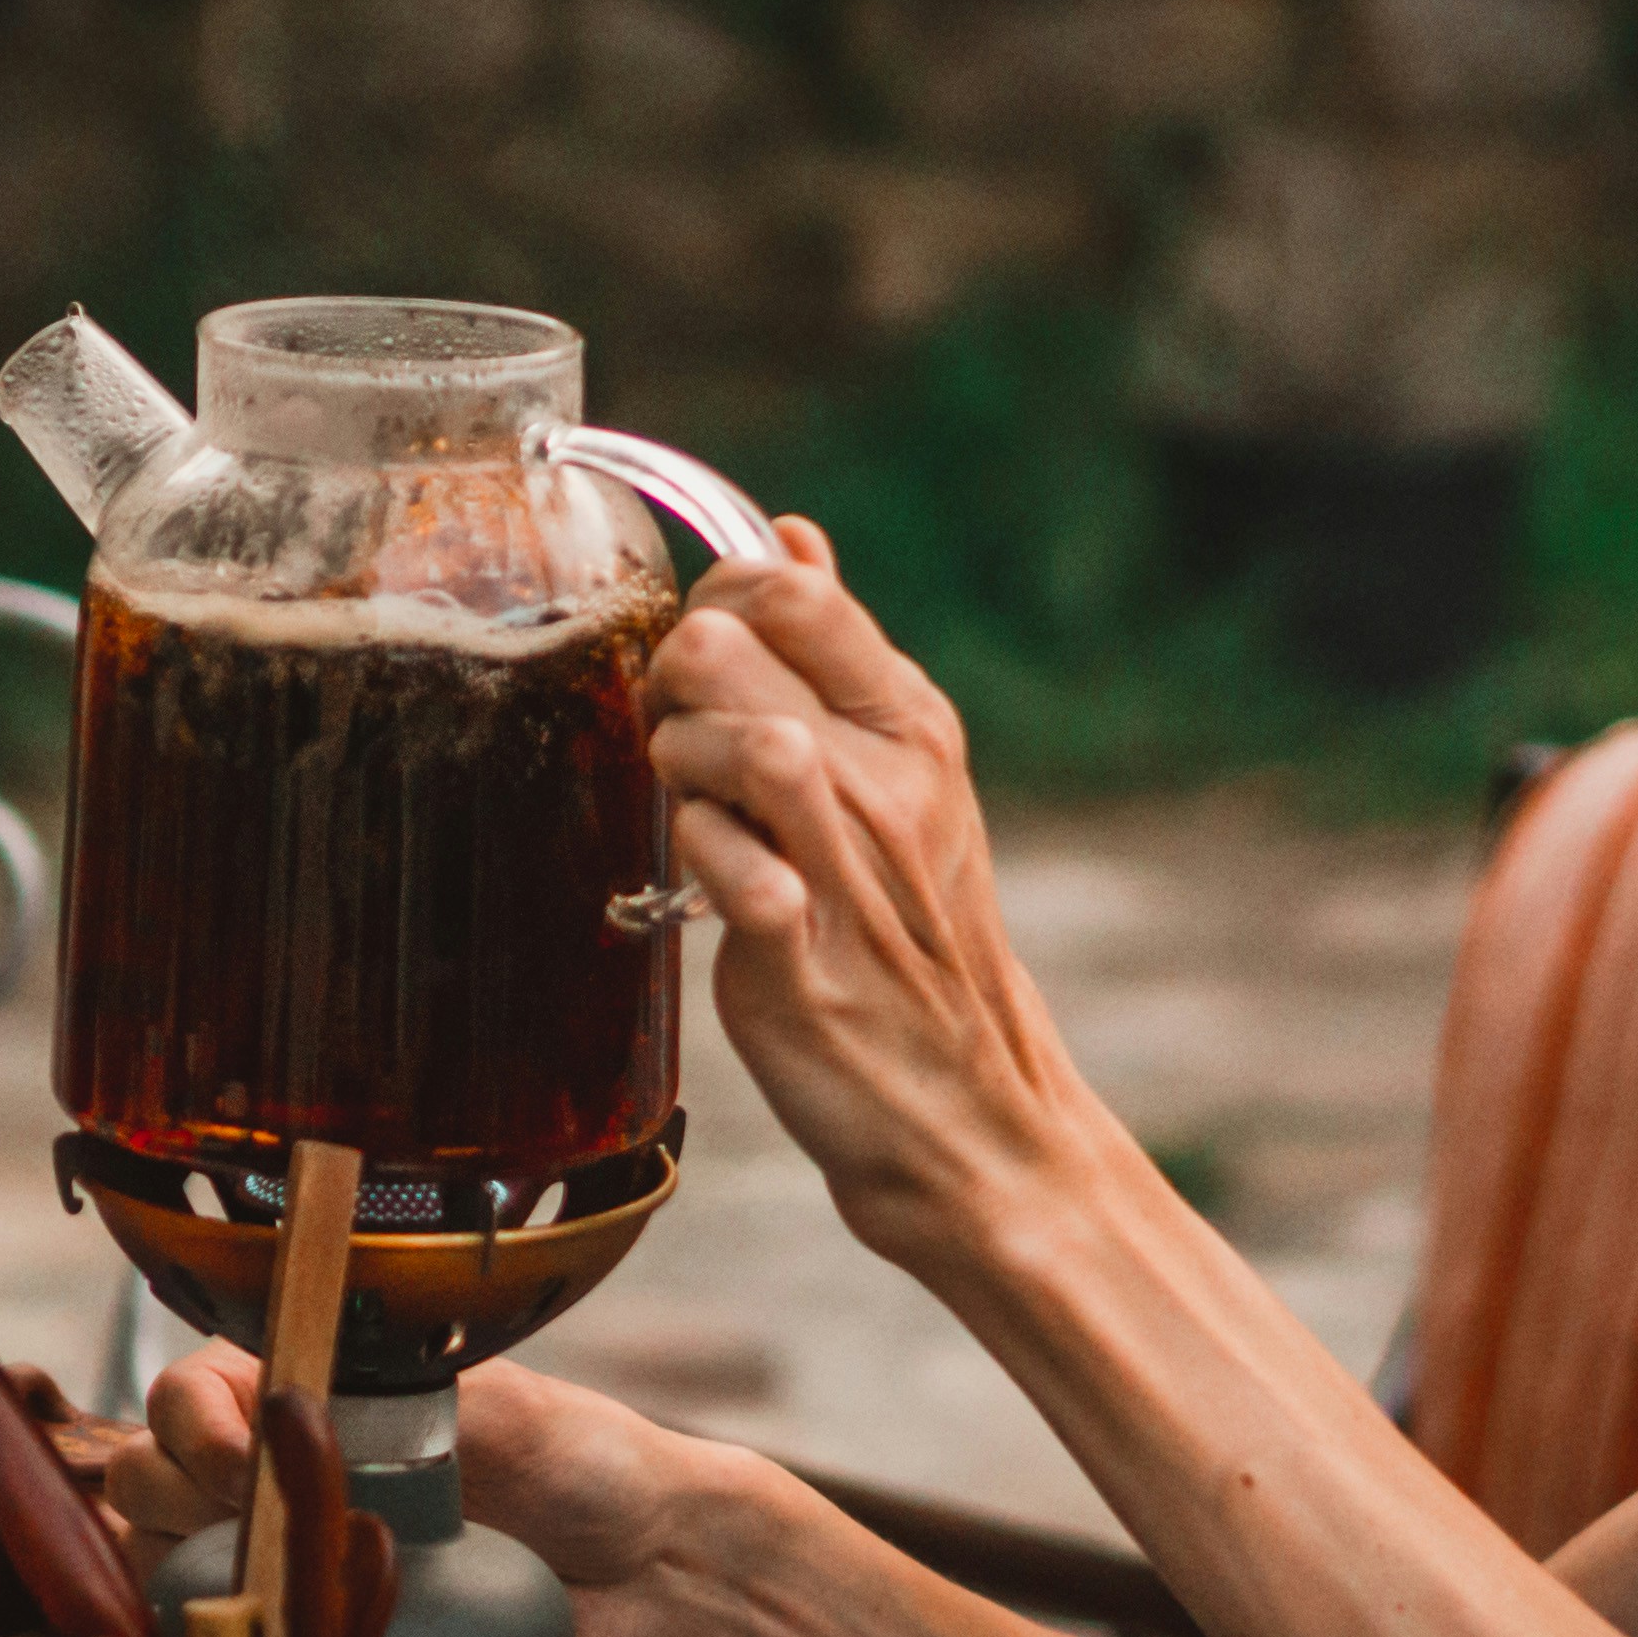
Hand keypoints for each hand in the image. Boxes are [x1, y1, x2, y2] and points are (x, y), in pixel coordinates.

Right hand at [104, 1341, 728, 1636]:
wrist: (645, 1570)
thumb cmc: (582, 1464)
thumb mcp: (499, 1409)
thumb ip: (399, 1403)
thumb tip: (294, 1412)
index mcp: (314, 1387)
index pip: (187, 1394)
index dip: (193, 1429)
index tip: (239, 1462)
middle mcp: (277, 1464)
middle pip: (148, 1474)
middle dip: (180, 1500)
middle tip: (268, 1535)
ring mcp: (283, 1554)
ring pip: (160, 1559)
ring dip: (187, 1578)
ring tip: (271, 1599)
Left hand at [650, 519, 1132, 1279]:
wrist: (966, 1100)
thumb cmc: (910, 931)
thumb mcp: (899, 771)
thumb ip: (836, 655)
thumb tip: (796, 536)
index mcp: (910, 722)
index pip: (790, 588)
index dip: (714, 602)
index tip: (705, 662)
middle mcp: (888, 778)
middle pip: (732, 645)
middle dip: (672, 679)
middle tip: (677, 739)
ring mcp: (850, 862)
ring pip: (738, 739)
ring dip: (678, 764)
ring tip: (690, 808)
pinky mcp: (801, 951)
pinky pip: (734, 867)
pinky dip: (701, 861)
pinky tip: (706, 883)